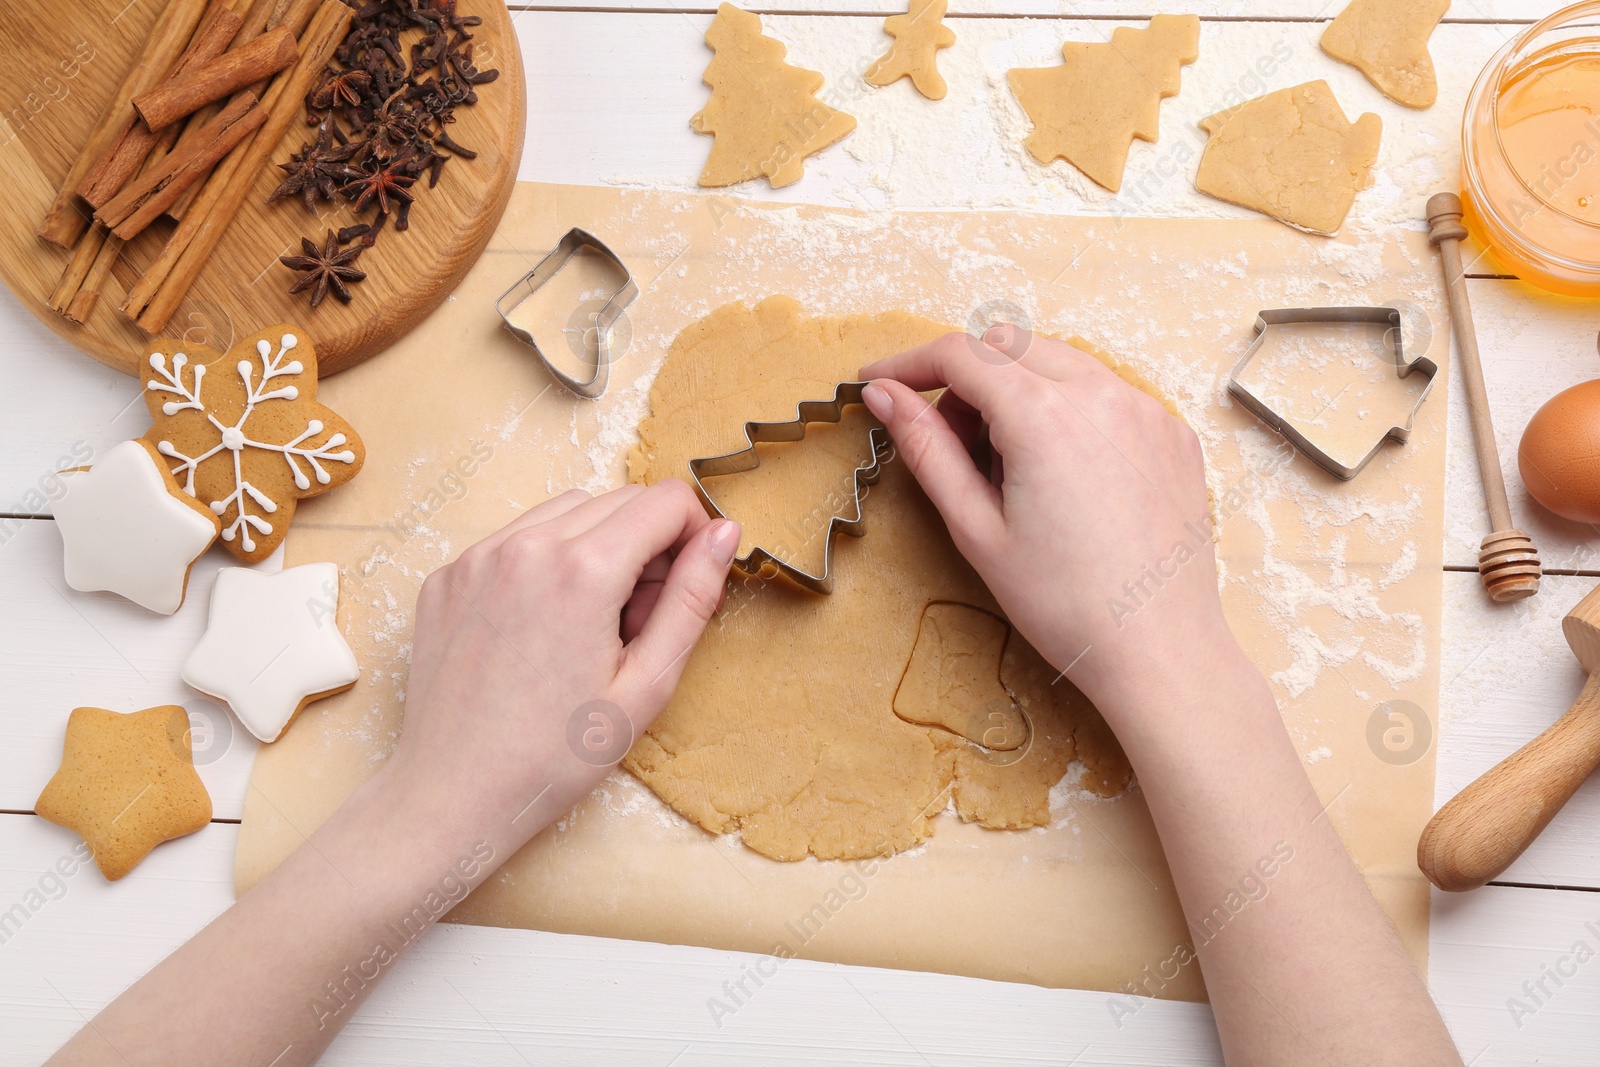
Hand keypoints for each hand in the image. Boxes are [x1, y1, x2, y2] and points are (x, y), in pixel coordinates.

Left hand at [383, 480, 739, 852]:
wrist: (451, 795)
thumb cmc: (553, 757)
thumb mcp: (647, 686)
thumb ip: (691, 599)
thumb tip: (724, 533)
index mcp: (583, 571)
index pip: (665, 501)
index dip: (693, 536)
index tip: (687, 585)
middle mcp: (526, 546)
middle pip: (619, 500)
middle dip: (647, 543)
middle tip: (639, 619)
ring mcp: (478, 556)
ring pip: (566, 511)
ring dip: (596, 545)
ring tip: (591, 622)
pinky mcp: (448, 575)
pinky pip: (515, 539)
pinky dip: (544, 562)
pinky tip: (541, 626)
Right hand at [860, 325, 1232, 718]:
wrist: (1160, 651)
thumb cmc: (1067, 605)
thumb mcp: (976, 529)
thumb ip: (926, 449)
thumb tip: (885, 396)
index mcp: (1045, 416)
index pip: (960, 353)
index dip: (908, 362)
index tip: (879, 382)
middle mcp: (1101, 395)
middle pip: (1009, 345)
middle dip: (965, 378)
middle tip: (948, 443)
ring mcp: (1145, 409)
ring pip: (1060, 362)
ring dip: (1017, 391)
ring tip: (1009, 468)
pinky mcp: (1172, 432)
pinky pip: (1106, 393)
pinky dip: (1068, 411)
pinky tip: (1062, 476)